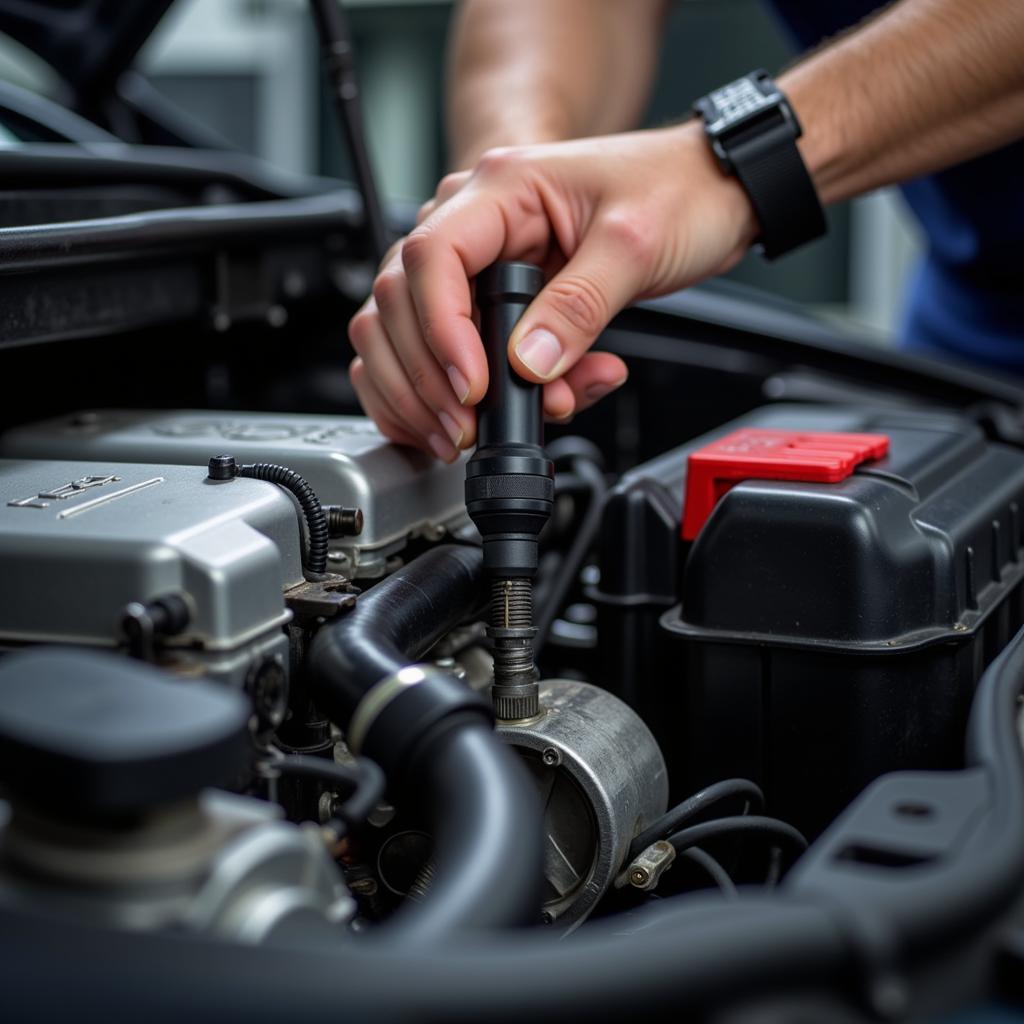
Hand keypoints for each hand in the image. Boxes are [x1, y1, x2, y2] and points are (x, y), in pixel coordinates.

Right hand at [348, 121, 756, 458]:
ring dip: (430, 392)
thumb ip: (579, 307)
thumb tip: (528, 364)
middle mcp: (475, 221)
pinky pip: (444, 349)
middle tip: (467, 426)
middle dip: (428, 376)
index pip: (433, 257)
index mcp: (502, 189)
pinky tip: (489, 416)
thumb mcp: (635, 245)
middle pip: (401, 301)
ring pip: (406, 331)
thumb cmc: (676, 192)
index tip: (473, 385)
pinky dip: (453, 392)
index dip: (440, 330)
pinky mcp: (490, 297)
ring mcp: (477, 261)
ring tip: (475, 431)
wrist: (708, 190)